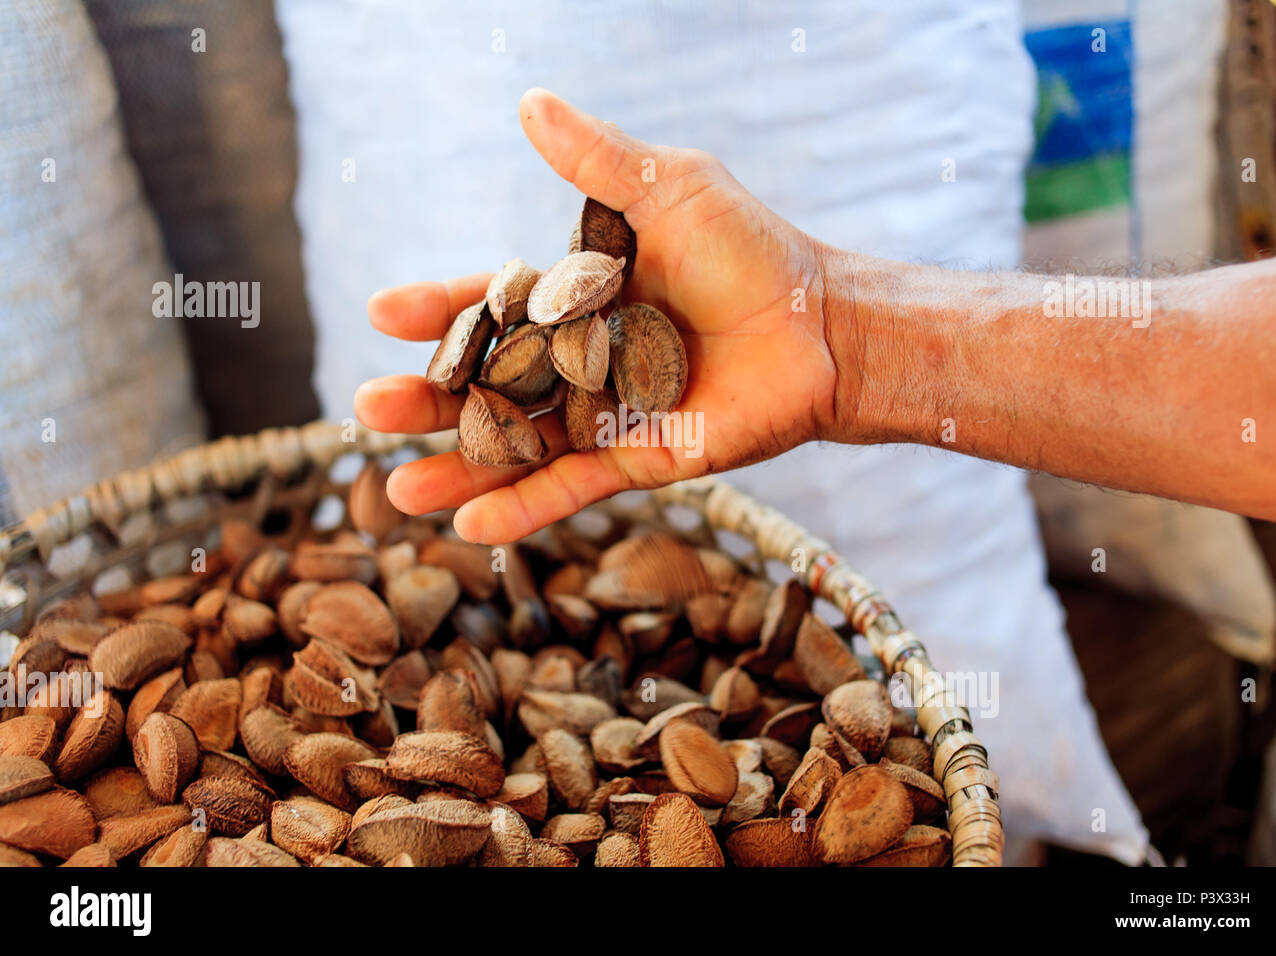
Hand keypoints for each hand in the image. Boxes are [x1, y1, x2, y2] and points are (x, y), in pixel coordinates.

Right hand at [355, 88, 841, 542]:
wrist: (823, 324)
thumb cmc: (753, 251)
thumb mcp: (669, 190)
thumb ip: (597, 161)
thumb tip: (529, 100)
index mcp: (578, 297)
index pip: (492, 307)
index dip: (439, 311)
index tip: (382, 311)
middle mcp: (582, 360)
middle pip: (489, 384)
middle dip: (429, 398)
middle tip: (367, 406)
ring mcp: (605, 415)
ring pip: (518, 446)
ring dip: (457, 467)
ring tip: (394, 488)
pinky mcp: (640, 460)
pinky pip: (573, 487)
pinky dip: (523, 506)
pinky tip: (467, 524)